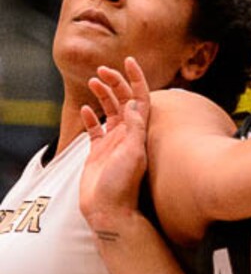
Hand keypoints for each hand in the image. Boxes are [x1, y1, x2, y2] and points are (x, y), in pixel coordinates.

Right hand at [79, 57, 149, 230]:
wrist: (109, 212)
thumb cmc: (123, 185)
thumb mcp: (133, 154)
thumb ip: (135, 129)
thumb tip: (135, 103)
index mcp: (138, 131)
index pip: (140, 97)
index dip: (136, 78)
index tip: (129, 61)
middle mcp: (128, 134)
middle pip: (124, 100)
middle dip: (115, 82)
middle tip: (102, 70)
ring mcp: (114, 142)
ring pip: (110, 111)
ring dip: (103, 95)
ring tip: (94, 81)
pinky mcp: (98, 152)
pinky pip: (95, 130)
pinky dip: (91, 118)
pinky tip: (86, 110)